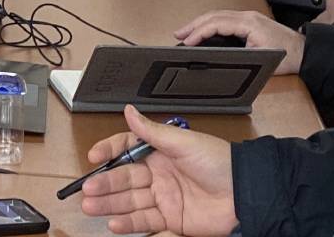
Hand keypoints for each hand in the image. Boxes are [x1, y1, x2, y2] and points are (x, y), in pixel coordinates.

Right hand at [81, 105, 237, 236]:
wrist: (247, 194)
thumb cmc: (221, 163)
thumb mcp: (183, 142)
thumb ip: (151, 131)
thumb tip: (128, 110)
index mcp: (159, 152)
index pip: (125, 149)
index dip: (108, 152)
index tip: (94, 157)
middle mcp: (158, 175)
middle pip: (123, 179)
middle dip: (103, 184)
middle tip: (87, 189)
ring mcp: (163, 198)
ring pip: (129, 201)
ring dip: (109, 204)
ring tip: (91, 207)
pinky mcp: (171, 220)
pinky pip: (144, 222)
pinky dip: (128, 223)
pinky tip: (114, 223)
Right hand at [173, 9, 304, 74]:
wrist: (306, 53)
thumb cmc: (287, 56)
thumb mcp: (260, 58)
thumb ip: (236, 53)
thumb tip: (214, 55)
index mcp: (248, 22)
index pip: (216, 23)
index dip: (199, 32)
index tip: (187, 41)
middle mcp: (247, 16)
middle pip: (213, 16)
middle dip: (193, 24)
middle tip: (177, 34)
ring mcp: (248, 17)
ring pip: (217, 15)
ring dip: (199, 23)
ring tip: (185, 32)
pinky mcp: (249, 22)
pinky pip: (223, 18)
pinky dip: (209, 24)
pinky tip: (203, 30)